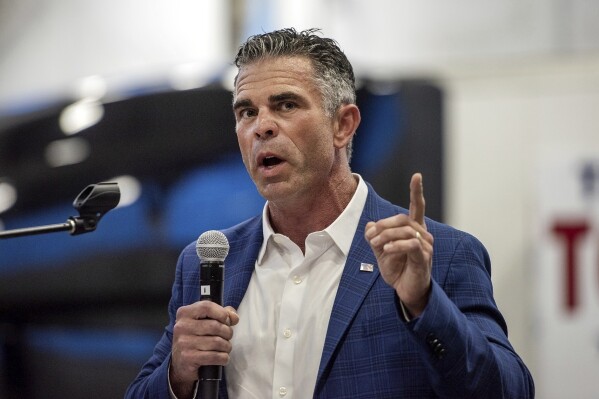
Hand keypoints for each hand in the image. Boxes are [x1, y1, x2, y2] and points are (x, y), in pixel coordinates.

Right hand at [170, 301, 238, 397]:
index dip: (222, 313)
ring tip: (225, 347)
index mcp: (185, 313)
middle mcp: (182, 326)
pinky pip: (214, 356)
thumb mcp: (206, 320)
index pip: (207, 307)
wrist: (180, 362)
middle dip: (227, 332)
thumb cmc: (197, 337)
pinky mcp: (188, 358)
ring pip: (216, 342)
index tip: (227, 321)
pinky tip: (223, 357)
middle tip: (227, 337)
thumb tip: (234, 318)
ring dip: (227, 346)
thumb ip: (222, 313)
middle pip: (215, 326)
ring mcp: (183, 343)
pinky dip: (223, 358)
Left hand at [365, 173, 432, 316]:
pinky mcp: (424, 258)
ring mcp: (426, 246)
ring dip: (385, 237)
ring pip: (405, 230)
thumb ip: (375, 236)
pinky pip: (410, 244)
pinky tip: (386, 251)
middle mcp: (423, 234)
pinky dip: (395, 245)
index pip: (417, 206)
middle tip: (371, 238)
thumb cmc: (397, 269)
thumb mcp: (381, 250)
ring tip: (376, 246)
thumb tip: (370, 225)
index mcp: (414, 229)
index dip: (417, 191)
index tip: (417, 176)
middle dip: (383, 225)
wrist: (406, 291)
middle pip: (403, 218)